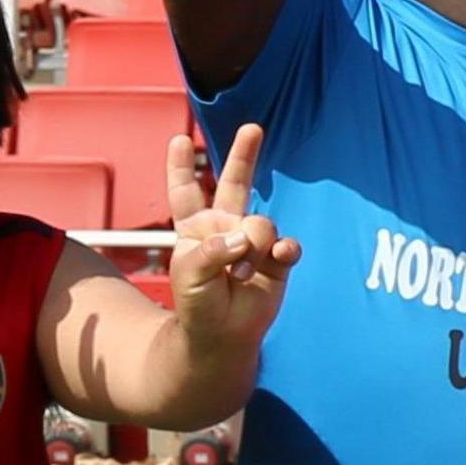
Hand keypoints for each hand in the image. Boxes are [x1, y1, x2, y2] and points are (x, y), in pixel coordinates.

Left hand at [163, 126, 301, 347]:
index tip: (178, 140)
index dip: (181, 166)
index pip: (185, 191)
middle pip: (235, 184)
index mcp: (196, 228)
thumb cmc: (197, 305)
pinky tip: (277, 260)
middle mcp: (226, 228)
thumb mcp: (190, 275)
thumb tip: (247, 236)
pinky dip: (282, 251)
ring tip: (240, 277)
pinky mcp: (278, 259)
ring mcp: (253, 242)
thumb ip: (213, 249)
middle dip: (244, 155)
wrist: (224, 336)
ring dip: (252, 250)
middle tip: (252, 128)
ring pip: (262, 223)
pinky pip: (287, 243)